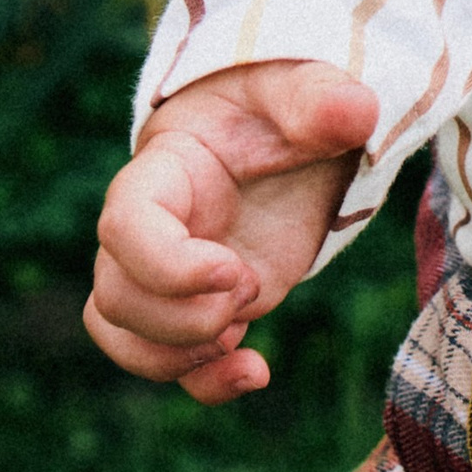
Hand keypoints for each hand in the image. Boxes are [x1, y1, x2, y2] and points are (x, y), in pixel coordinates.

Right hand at [84, 57, 378, 403]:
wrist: (290, 134)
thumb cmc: (282, 105)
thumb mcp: (301, 88)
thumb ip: (320, 98)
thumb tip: (356, 110)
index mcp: (162, 173)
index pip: (123, 227)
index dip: (167, 264)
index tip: (235, 271)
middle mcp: (151, 230)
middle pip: (114, 295)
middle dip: (178, 317)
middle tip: (248, 288)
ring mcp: (171, 275)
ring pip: (125, 336)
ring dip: (177, 357)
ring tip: (240, 338)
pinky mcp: (204, 306)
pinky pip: (172, 363)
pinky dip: (205, 383)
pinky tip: (257, 372)